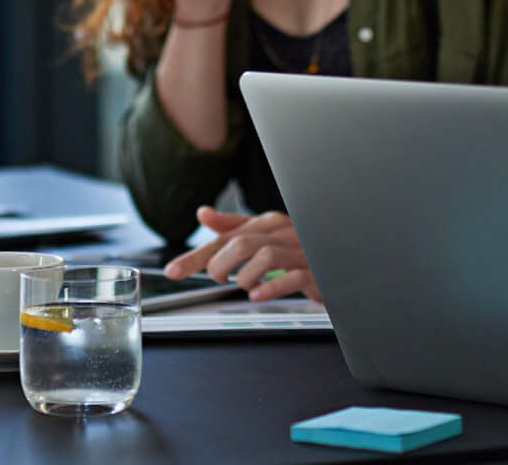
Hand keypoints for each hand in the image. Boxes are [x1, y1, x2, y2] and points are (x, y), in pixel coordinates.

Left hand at [162, 207, 320, 301]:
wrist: (335, 258)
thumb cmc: (297, 248)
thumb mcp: (264, 234)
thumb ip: (234, 226)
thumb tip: (203, 213)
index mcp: (269, 223)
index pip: (225, 237)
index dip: (196, 255)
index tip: (173, 271)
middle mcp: (284, 233)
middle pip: (241, 244)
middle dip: (219, 265)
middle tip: (217, 279)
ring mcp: (301, 252)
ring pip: (266, 256)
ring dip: (244, 276)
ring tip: (242, 286)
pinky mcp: (315, 272)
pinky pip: (293, 277)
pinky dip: (272, 287)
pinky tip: (257, 295)